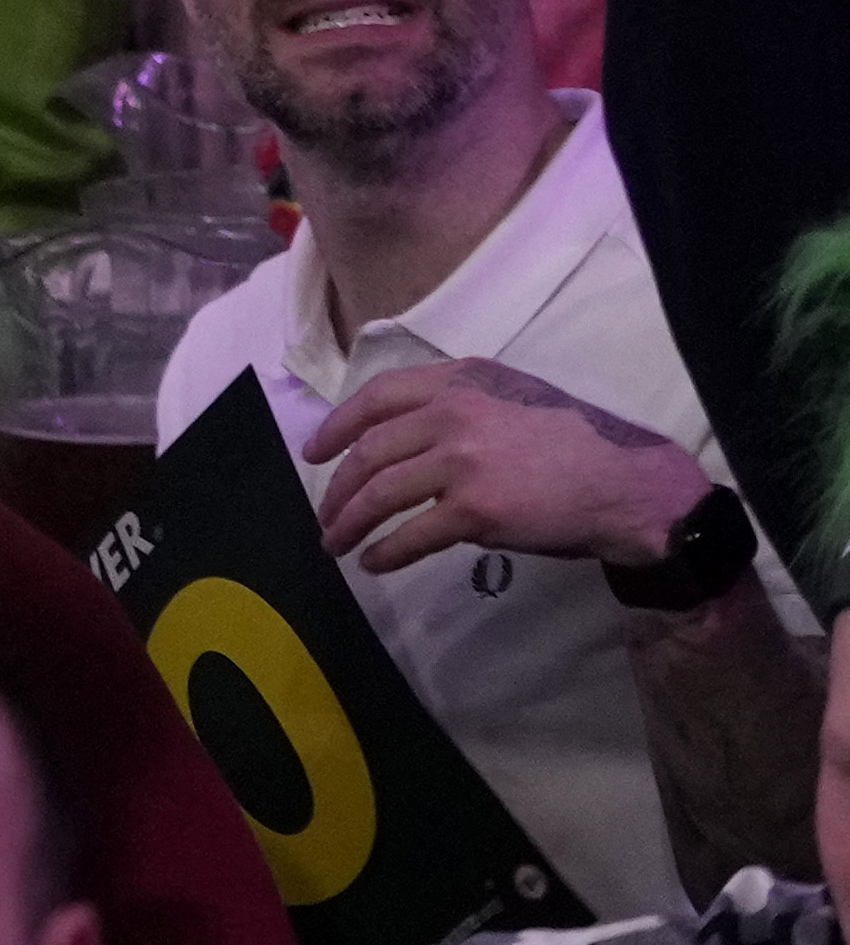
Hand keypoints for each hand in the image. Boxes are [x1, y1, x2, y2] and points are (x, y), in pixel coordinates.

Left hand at [307, 356, 721, 577]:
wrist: (630, 485)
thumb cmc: (580, 445)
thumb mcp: (516, 398)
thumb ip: (461, 408)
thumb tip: (413, 442)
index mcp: (460, 381)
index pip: (377, 397)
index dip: (337, 427)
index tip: (314, 452)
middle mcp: (451, 413)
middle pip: (369, 451)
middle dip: (337, 487)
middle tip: (326, 515)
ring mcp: (460, 461)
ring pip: (379, 493)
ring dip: (349, 522)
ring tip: (337, 545)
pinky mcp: (474, 510)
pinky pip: (411, 534)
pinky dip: (386, 551)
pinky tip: (375, 563)